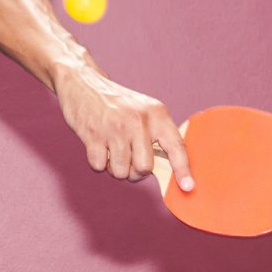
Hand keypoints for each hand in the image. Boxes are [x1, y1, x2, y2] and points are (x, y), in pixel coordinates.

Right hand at [55, 69, 194, 190]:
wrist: (83, 84)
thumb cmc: (117, 105)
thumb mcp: (144, 111)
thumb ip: (157, 137)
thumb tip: (167, 171)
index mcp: (156, 114)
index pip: (176, 146)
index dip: (183, 169)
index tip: (188, 187)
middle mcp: (138, 120)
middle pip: (144, 168)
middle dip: (135, 171)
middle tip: (129, 158)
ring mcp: (115, 128)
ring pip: (121, 172)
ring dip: (115, 167)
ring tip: (112, 148)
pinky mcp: (93, 135)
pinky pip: (99, 167)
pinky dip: (98, 162)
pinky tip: (98, 144)